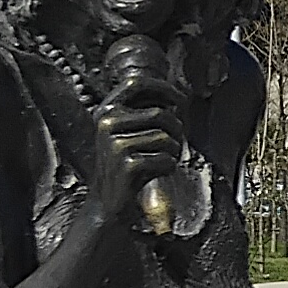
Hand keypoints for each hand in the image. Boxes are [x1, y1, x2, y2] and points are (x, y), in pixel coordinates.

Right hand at [96, 76, 187, 207]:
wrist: (107, 204)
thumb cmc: (124, 168)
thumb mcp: (126, 134)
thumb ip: (144, 114)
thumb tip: (179, 98)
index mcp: (106, 112)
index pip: (136, 83)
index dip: (163, 88)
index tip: (181, 100)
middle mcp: (107, 124)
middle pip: (160, 113)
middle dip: (177, 130)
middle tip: (175, 145)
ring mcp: (115, 145)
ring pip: (166, 138)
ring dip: (173, 152)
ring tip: (163, 161)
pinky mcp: (128, 165)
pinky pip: (166, 159)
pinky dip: (169, 167)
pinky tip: (158, 173)